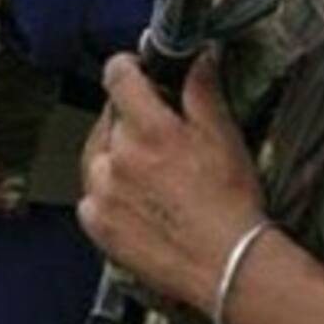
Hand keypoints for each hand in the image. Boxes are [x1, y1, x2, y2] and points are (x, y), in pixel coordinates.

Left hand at [78, 52, 269, 310]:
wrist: (228, 268)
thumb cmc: (231, 203)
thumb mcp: (224, 136)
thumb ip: (202, 90)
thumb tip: (198, 56)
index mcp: (148, 129)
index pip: (118, 76)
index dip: (128, 68)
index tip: (138, 73)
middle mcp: (117, 157)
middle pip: (109, 117)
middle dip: (130, 118)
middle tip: (160, 136)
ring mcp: (102, 193)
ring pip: (97, 155)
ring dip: (116, 155)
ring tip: (151, 173)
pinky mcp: (98, 225)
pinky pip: (92, 194)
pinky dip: (108, 193)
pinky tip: (137, 201)